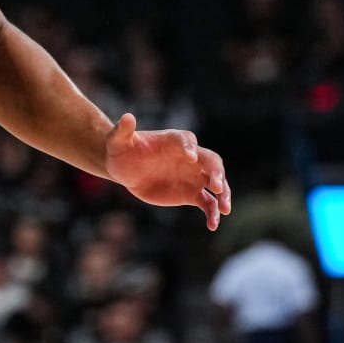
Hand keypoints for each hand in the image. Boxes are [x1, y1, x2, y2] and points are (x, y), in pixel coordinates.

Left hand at [103, 113, 231, 228]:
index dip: (189, 147)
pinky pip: (207, 202)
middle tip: (217, 186)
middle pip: (211, 161)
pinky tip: (212, 225)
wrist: (126, 170)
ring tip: (225, 209)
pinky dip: (212, 213)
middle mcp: (190, 157)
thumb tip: (127, 117)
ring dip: (223, 194)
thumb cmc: (123, 151)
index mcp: (175, 141)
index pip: (187, 141)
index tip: (190, 157)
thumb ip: (123, 131)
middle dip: (217, 172)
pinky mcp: (191, 193)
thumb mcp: (118, 141)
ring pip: (216, 182)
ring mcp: (193, 175)